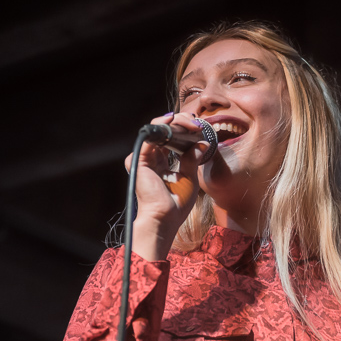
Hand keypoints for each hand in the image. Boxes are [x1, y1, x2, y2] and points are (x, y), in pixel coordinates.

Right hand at [125, 113, 210, 260]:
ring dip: (174, 123)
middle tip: (196, 123)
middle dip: (181, 123)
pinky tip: (173, 123)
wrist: (165, 218)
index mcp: (162, 163)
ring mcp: (143, 158)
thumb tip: (201, 144)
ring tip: (190, 124)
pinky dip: (161, 127)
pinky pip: (149, 138)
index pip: (171, 139)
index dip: (184, 130)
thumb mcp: (190, 177)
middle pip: (163, 131)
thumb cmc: (176, 203)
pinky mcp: (138, 160)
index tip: (199, 128)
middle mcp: (151, 158)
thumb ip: (192, 159)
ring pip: (156, 130)